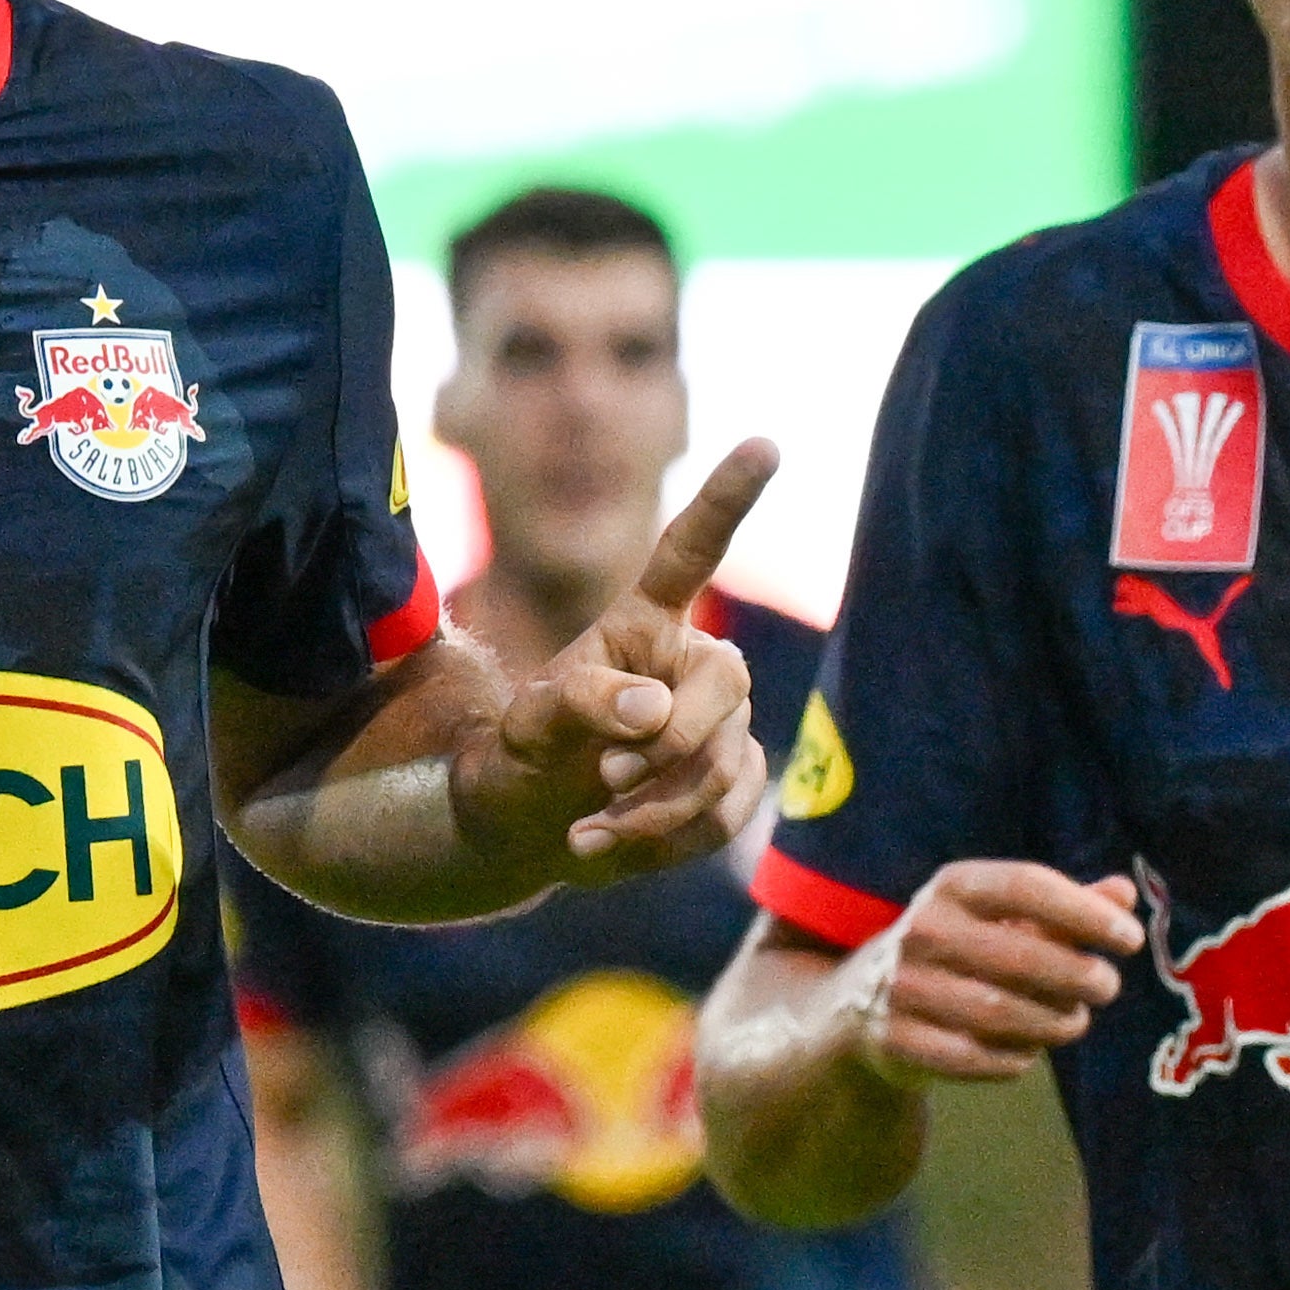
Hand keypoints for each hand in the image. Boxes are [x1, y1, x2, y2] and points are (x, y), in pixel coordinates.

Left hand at [471, 441, 775, 878]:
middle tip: (603, 778)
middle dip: (669, 744)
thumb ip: (580, 704)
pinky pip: (727, 815)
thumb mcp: (525, 727)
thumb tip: (652, 710)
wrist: (531, 827)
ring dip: (653, 810)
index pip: (692, 551)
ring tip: (582, 831)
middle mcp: (693, 663)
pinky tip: (603, 847)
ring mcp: (722, 724)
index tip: (766, 443)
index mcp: (643, 623)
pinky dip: (665, 842)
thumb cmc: (522, 758)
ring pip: (724, 765)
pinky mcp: (734, 780)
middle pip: (724, 686)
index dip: (729, 499)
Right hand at [835, 863, 1144, 1085]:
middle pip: (1020, 955)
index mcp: (953, 886)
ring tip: (1076, 1021)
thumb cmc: (957, 950)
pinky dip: (1016, 1058)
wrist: (860, 1006)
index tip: (1131, 938)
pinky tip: (1031, 1050)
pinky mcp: (898, 1040)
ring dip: (1054, 1022)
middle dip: (1078, 976)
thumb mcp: (1002, 917)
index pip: (1026, 886)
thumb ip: (1065, 908)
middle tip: (1108, 987)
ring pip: (1002, 1013)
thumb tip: (1126, 894)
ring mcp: (905, 987)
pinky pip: (976, 1058)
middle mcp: (922, 930)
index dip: (1085, 913)